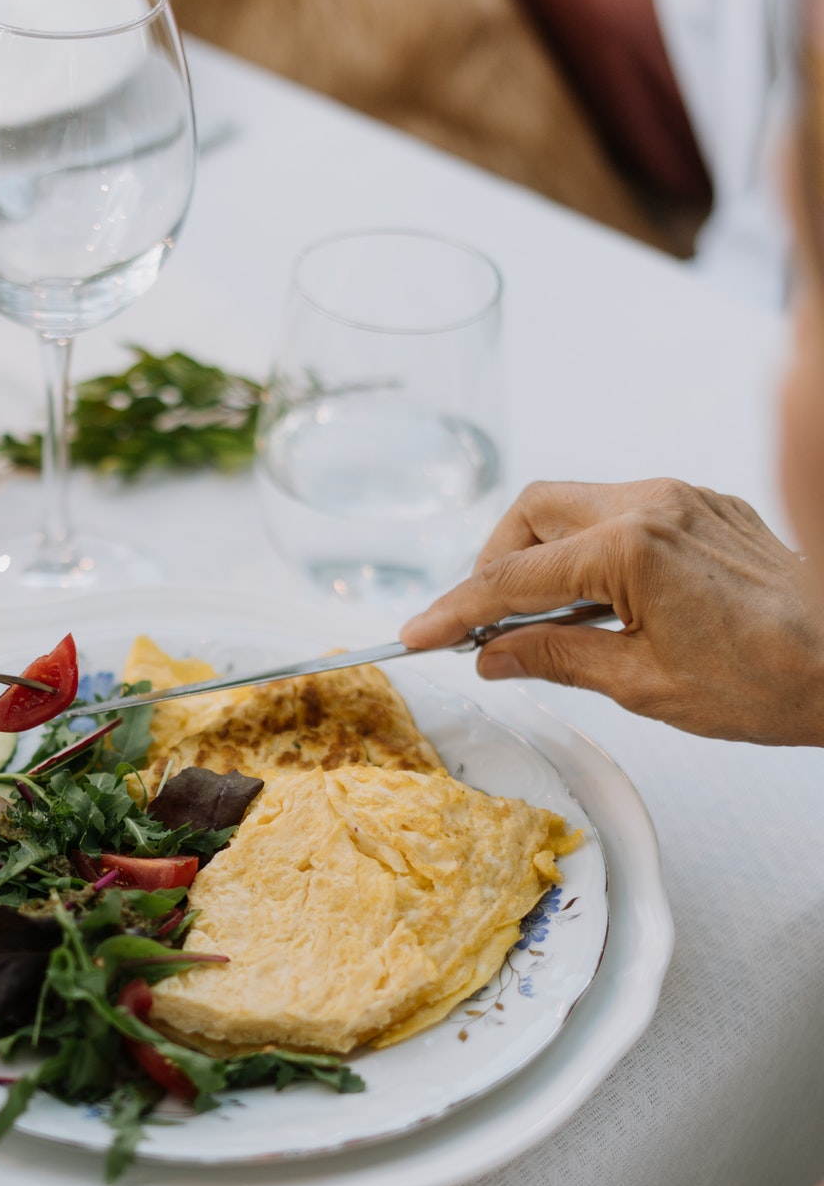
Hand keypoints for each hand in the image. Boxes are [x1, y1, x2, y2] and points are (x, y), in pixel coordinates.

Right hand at [401, 478, 823, 743]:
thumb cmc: (767, 681)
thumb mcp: (644, 685)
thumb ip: (556, 658)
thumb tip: (494, 653)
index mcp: (631, 550)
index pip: (513, 578)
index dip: (456, 609)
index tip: (418, 632)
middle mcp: (653, 506)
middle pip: (533, 513)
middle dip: (494, 563)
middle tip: (484, 624)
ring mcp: (681, 500)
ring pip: (575, 506)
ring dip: (542, 555)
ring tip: (540, 621)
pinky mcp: (703, 507)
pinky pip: (621, 512)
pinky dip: (589, 550)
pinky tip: (595, 602)